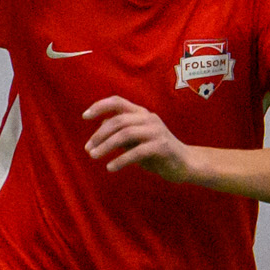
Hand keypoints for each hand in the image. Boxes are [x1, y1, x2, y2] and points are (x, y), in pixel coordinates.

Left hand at [82, 96, 198, 183]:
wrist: (185, 164)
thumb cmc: (157, 153)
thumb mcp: (135, 142)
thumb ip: (121, 134)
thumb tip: (100, 130)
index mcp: (141, 113)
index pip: (118, 102)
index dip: (100, 106)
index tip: (84, 116)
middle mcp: (148, 118)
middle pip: (118, 120)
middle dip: (99, 134)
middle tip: (88, 150)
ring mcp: (156, 131)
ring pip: (126, 134)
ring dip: (106, 146)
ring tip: (94, 157)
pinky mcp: (162, 146)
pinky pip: (137, 152)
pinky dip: (121, 160)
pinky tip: (110, 168)